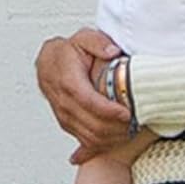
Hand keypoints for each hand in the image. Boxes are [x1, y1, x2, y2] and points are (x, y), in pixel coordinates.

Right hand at [34, 29, 133, 156]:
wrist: (48, 63)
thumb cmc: (67, 52)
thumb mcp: (83, 39)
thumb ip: (98, 42)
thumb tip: (111, 51)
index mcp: (66, 80)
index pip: (88, 101)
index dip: (108, 111)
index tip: (127, 113)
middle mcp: (62, 101)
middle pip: (91, 124)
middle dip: (116, 127)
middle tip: (137, 123)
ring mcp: (64, 115)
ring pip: (89, 136)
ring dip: (113, 138)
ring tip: (132, 131)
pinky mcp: (67, 124)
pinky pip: (85, 141)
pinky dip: (104, 145)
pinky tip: (117, 140)